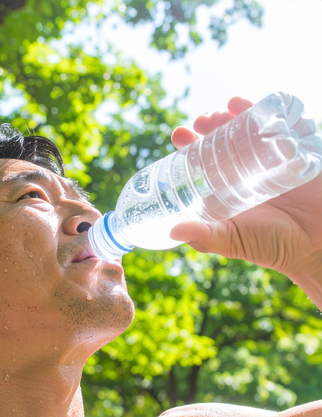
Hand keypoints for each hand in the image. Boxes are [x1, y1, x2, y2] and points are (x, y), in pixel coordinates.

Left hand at [169, 97, 321, 288]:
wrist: (318, 245)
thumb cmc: (271, 245)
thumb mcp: (232, 240)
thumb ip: (205, 237)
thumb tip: (172, 231)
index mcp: (225, 190)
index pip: (202, 162)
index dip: (189, 147)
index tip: (178, 134)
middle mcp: (244, 172)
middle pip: (222, 141)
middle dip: (210, 127)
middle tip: (202, 121)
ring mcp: (270, 161)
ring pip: (248, 132)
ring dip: (234, 117)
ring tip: (223, 111)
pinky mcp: (296, 154)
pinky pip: (282, 129)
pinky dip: (268, 114)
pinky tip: (253, 106)